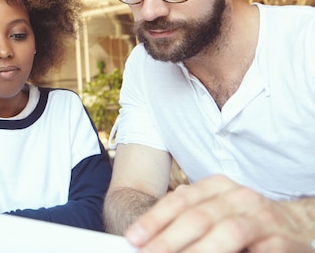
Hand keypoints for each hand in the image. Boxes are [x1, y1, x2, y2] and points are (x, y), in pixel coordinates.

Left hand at [124, 175, 312, 252]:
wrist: (298, 223)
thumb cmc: (245, 219)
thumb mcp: (215, 209)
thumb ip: (186, 217)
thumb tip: (146, 235)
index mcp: (217, 186)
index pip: (180, 201)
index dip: (155, 220)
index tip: (134, 238)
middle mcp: (239, 196)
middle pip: (198, 217)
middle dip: (170, 240)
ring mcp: (262, 217)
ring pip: (226, 232)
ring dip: (199, 252)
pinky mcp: (283, 240)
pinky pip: (259, 250)